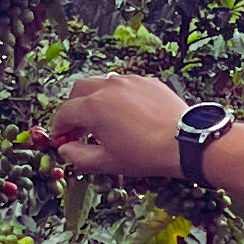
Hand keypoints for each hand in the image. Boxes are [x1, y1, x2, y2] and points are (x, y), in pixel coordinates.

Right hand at [42, 70, 185, 186]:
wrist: (184, 142)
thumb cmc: (146, 154)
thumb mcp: (107, 162)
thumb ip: (79, 156)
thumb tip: (65, 150)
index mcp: (94, 106)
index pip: (65, 112)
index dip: (59, 127)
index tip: (61, 139)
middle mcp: (109, 87)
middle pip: (79, 91)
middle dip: (73, 108)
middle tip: (78, 129)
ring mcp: (130, 81)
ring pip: (102, 83)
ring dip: (94, 99)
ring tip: (101, 120)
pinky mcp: (147, 82)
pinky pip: (124, 85)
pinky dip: (117, 96)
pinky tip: (125, 114)